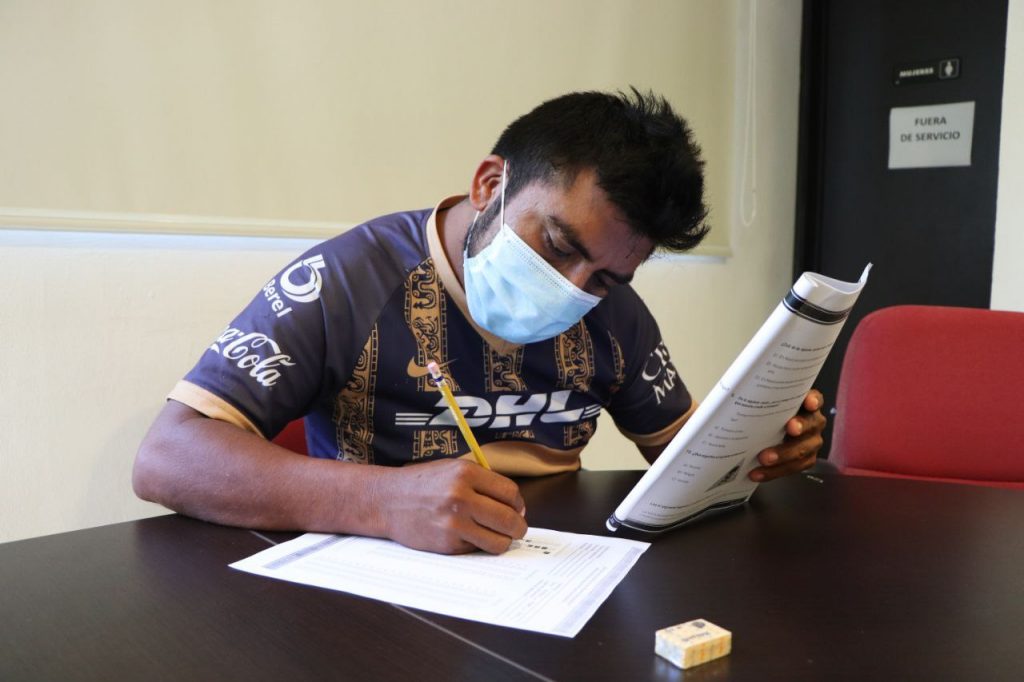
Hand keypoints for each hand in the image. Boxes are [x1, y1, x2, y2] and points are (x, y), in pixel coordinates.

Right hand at [376, 458, 527, 554]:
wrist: (387, 500)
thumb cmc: (422, 484)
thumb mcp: (453, 469)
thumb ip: (482, 482)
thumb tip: (515, 506)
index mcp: (466, 473)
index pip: (510, 493)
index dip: (518, 504)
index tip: (517, 509)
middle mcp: (461, 497)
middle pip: (510, 519)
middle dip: (518, 527)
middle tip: (517, 529)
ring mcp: (454, 523)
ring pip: (499, 541)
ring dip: (503, 541)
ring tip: (496, 536)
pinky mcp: (447, 544)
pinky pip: (477, 549)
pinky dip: (478, 545)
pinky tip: (467, 536)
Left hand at [749, 390, 825, 481]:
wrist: (766, 431)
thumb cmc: (766, 414)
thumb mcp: (765, 404)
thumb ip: (761, 400)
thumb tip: (737, 398)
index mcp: (805, 403)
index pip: (815, 397)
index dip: (813, 400)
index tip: (809, 403)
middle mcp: (812, 421)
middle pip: (812, 423)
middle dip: (800, 426)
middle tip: (789, 428)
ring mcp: (811, 441)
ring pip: (804, 449)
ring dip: (784, 455)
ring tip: (765, 459)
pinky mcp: (805, 458)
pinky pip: (794, 467)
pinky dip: (775, 471)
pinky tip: (759, 472)